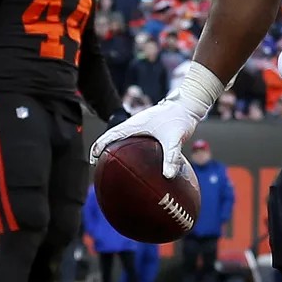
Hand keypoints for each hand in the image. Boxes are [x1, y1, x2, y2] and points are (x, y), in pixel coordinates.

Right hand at [88, 64, 221, 175]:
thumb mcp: (175, 138)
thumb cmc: (179, 118)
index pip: (108, 136)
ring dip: (116, 150)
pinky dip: (129, 150)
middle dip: (104, 152)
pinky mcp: (148, 130)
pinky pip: (133, 141)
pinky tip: (137, 163)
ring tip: (115, 167)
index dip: (98, 148)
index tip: (93, 162)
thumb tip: (168, 176)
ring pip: (122, 139)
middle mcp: (134, 126)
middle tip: (101, 169)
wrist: (188, 105)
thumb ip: (171, 157)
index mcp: (133, 126)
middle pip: (112, 139)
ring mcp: (140, 127)